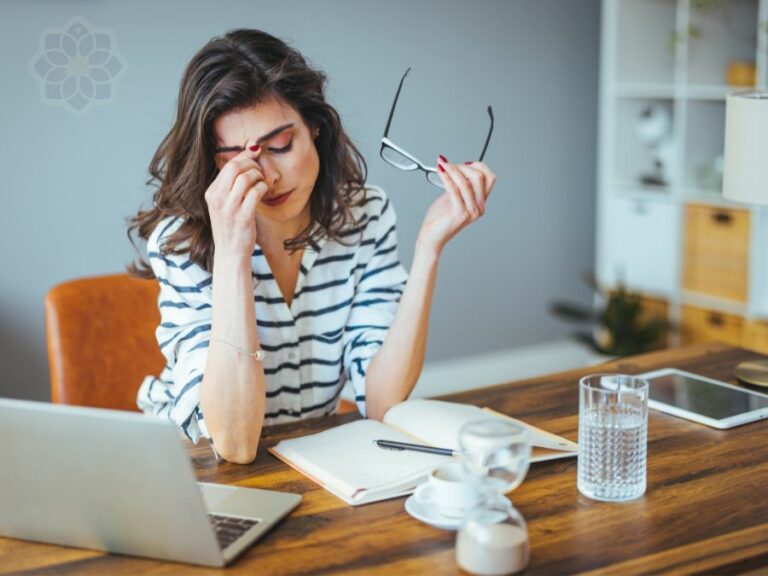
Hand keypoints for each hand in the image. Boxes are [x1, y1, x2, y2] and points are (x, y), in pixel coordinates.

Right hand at [205, 146, 268, 260]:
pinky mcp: (243, 217)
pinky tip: (265, 191)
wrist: (230, 253)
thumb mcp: (222, 205)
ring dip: (259, 176)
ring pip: (246, 177)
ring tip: (263, 182)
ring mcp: (229, 208)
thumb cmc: (230, 228)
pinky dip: (263, 188)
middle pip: (236, 167)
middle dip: (252, 163)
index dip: (244, 155)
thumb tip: (244, 162)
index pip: (228, 165)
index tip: (255, 151)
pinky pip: (256, 192)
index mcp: (211, 193)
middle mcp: (217, 199)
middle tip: (260, 170)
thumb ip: (229, 186)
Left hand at [416, 156, 496, 254]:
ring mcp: (471, 211)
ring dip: (452, 170)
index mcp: (480, 202)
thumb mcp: (453, 197)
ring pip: (466, 182)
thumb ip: (459, 185)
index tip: (462, 163)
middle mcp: (478, 207)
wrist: (431, 236)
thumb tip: (458, 167)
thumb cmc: (440, 219)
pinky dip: (446, 177)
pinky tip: (440, 172)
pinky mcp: (460, 214)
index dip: (477, 166)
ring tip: (442, 164)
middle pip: (480, 177)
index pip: (489, 178)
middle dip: (463, 166)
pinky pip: (454, 190)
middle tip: (448, 165)